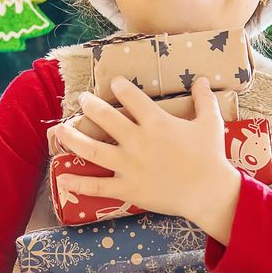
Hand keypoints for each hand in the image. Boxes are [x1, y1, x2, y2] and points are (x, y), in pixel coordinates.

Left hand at [53, 75, 240, 224]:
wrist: (209, 193)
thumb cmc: (211, 157)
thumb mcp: (210, 123)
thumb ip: (204, 100)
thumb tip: (201, 79)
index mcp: (156, 122)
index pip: (131, 97)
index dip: (120, 87)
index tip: (113, 83)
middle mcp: (137, 140)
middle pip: (105, 117)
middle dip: (90, 105)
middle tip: (83, 100)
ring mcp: (129, 165)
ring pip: (92, 148)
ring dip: (73, 138)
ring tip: (60, 129)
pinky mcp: (127, 188)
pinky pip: (97, 186)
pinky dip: (78, 183)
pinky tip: (62, 179)